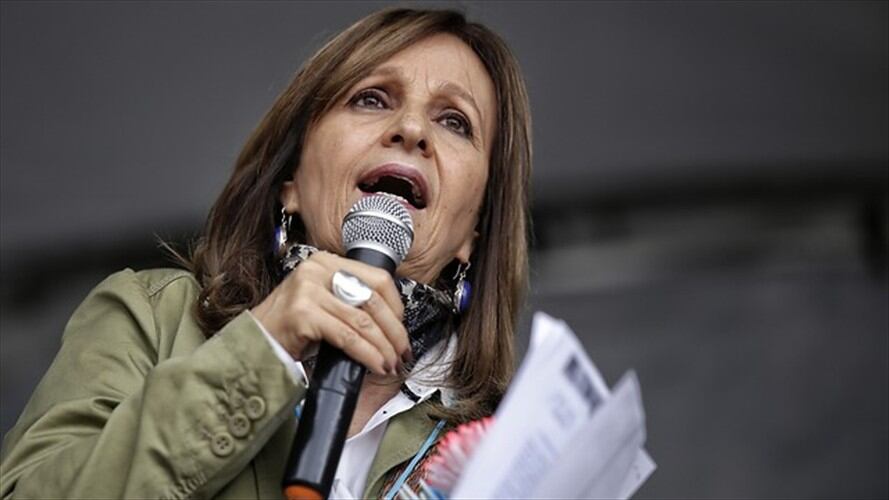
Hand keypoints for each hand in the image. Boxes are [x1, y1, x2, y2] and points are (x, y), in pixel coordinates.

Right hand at [251, 251, 410, 375]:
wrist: (255, 342)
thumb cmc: (291, 326)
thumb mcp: (323, 301)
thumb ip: (351, 300)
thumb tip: (391, 321)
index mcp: (326, 262)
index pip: (378, 278)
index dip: (396, 306)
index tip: (401, 329)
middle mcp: (317, 270)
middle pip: (373, 299)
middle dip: (394, 331)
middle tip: (402, 351)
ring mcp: (308, 290)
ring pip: (362, 321)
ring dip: (383, 347)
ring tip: (390, 362)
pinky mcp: (303, 314)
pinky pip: (347, 337)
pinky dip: (367, 354)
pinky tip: (374, 364)